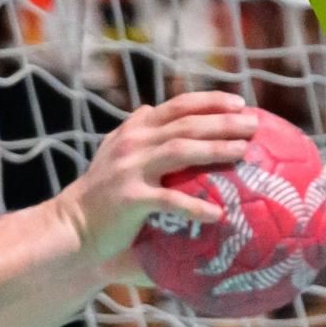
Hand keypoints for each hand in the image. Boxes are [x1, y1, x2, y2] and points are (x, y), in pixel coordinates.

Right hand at [58, 90, 259, 281]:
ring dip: (216, 149)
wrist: (70, 225)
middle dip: (223, 121)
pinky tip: (218, 214)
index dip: (211, 101)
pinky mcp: (130, 198)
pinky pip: (170, 200)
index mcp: (135, 130)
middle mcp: (133, 143)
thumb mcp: (112, 153)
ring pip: (181, 150)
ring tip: (244, 153)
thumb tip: (149, 107)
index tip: (241, 103)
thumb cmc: (99, 193)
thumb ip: (133, 129)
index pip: (178, 106)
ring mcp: (130, 168)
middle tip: (254, 125)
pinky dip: (195, 206)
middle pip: (186, 124)